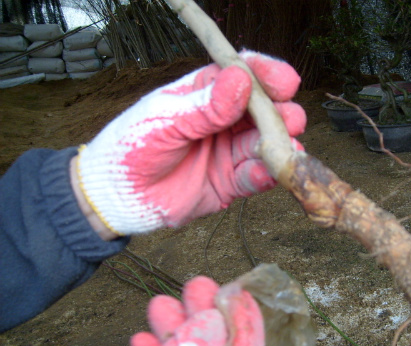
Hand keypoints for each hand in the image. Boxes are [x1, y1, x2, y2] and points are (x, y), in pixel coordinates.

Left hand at [72, 50, 305, 237]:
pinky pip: (254, 178)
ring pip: (265, 145)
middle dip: (282, 114)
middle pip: (264, 111)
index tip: (284, 82)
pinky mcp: (230, 184)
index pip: (243, 76)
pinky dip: (264, 176)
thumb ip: (204, 107)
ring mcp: (229, 152)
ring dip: (280, 146)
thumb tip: (241, 81)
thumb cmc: (128, 148)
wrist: (114, 198)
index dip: (267, 76)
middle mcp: (223, 121)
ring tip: (286, 149)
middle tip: (289, 120)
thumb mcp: (164, 120)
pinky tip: (267, 173)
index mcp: (205, 93)